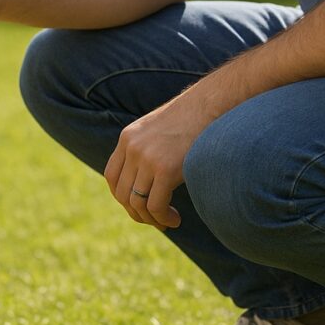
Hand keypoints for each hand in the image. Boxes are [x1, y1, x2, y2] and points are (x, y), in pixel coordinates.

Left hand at [104, 97, 211, 230]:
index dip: (122, 196)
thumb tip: (147, 177)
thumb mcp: (159, 129)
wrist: (212, 103)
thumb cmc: (193, 118)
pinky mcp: (166, 169)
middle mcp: (132, 148)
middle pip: (121, 193)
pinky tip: (175, 219)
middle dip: (136, 212)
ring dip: (151, 219)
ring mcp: (147, 158)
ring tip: (168, 221)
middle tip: (154, 220)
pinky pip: (155, 205)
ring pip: (137, 202)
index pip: (111, 176)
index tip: (138, 206)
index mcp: (128, 138)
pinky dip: (163, 217)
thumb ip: (147, 148)